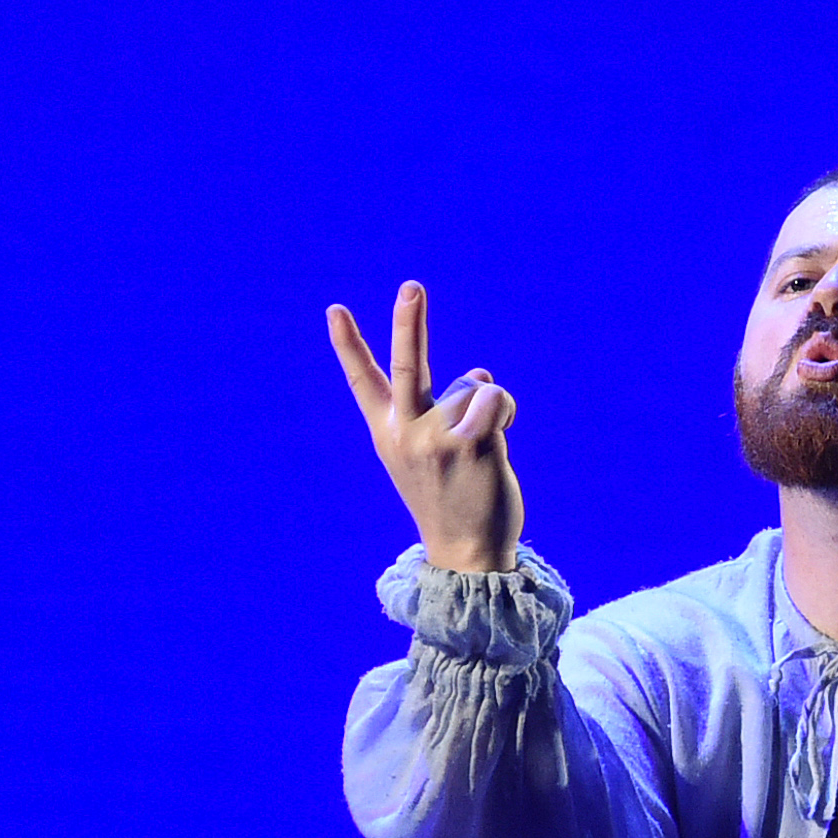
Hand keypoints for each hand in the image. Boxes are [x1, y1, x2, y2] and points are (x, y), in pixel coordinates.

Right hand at [328, 283, 523, 572]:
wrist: (466, 551)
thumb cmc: (452, 496)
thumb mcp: (434, 452)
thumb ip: (448, 410)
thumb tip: (482, 372)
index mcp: (389, 432)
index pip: (364, 381)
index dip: (348, 345)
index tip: (334, 310)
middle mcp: (406, 433)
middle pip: (408, 365)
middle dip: (409, 322)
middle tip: (412, 286)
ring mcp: (436, 440)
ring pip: (473, 386)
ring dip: (489, 404)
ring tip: (483, 442)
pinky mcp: (470, 446)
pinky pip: (493, 400)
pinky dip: (503, 407)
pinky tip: (501, 432)